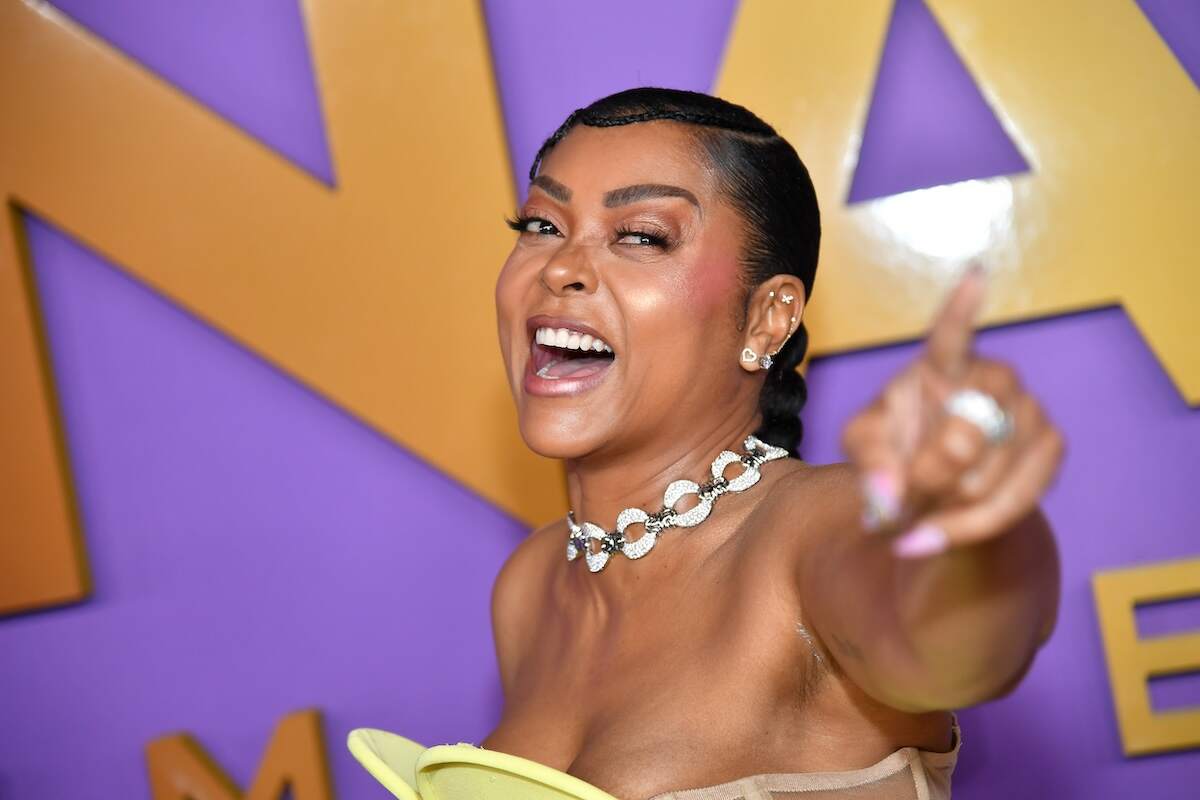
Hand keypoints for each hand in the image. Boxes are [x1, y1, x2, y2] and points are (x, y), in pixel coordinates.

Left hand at [841, 265, 1064, 557]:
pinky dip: (970, 528)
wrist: (932, 482)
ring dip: (944, 511)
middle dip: (926, 480)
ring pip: (985, 481)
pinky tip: (942, 531)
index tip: (974, 276)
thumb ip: (868, 467)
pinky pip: (1014, 502)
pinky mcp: (1052, 445)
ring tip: (920, 514)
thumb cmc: (896, 449)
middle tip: (905, 494)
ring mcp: (1029, 408)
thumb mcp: (863, 450)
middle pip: (961, 440)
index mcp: (941, 363)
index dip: (961, 309)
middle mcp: (993, 376)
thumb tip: (887, 501)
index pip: (951, 334)